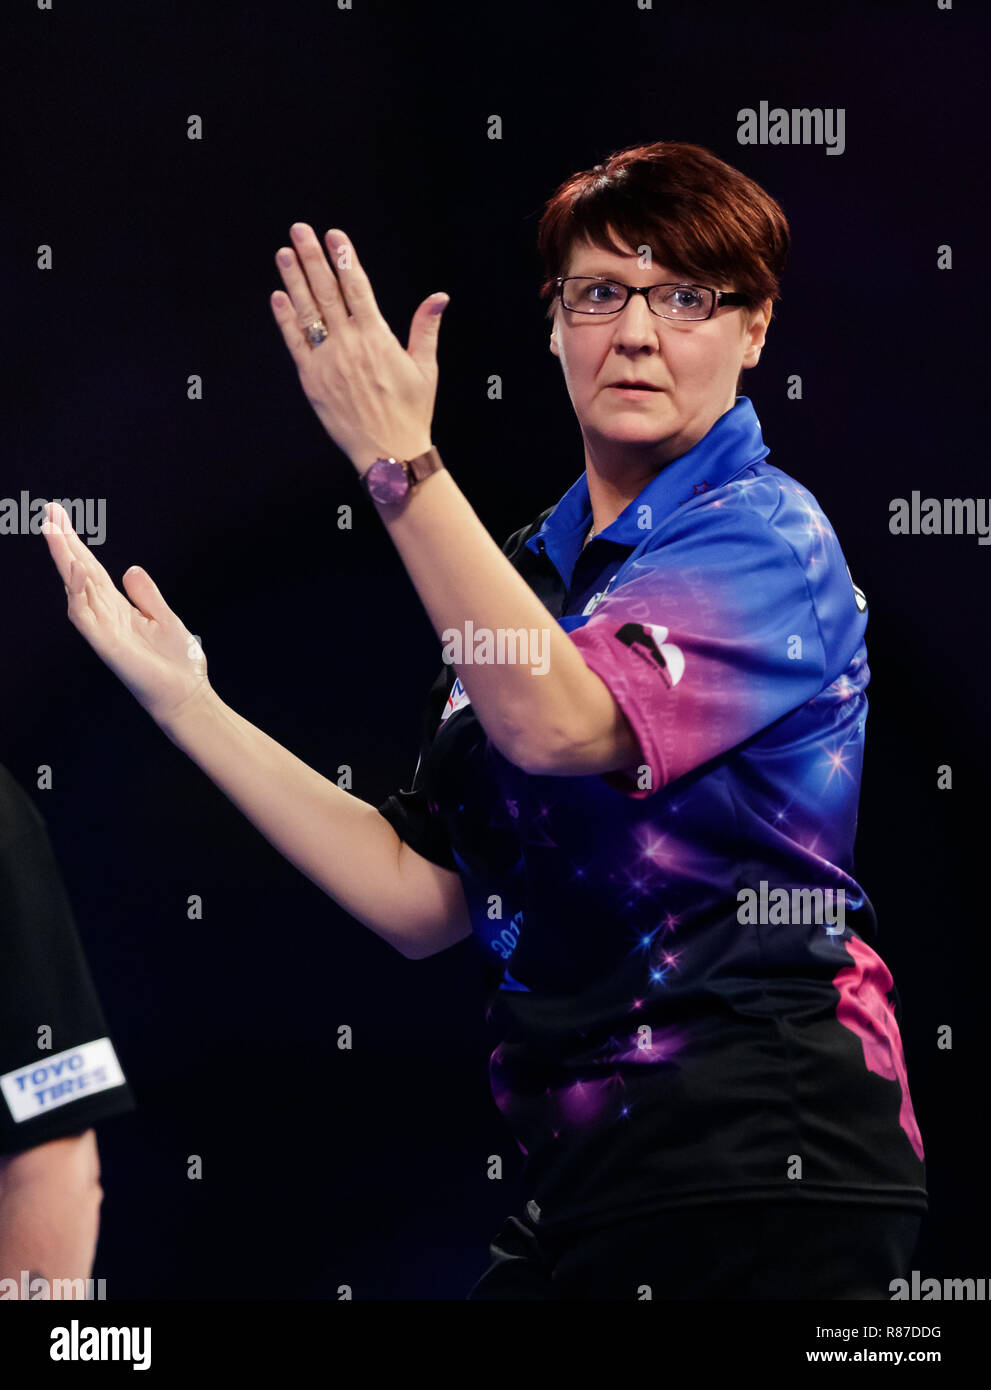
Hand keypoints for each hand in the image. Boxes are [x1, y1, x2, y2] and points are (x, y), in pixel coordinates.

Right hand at [41, 503, 209, 724]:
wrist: (186, 695)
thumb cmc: (177, 663)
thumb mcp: (164, 617)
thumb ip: (146, 594)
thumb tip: (130, 569)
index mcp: (118, 608)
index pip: (92, 571)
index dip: (77, 545)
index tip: (63, 517)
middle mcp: (105, 616)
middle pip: (78, 573)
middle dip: (64, 543)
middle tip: (51, 512)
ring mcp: (102, 630)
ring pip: (74, 589)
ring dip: (63, 559)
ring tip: (53, 530)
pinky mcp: (105, 645)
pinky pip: (84, 616)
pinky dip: (78, 592)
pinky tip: (75, 569)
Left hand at [270, 224, 447, 470]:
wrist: (389, 453)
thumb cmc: (411, 412)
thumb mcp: (425, 369)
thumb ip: (426, 328)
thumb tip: (439, 298)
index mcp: (377, 337)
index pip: (357, 287)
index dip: (344, 258)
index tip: (333, 235)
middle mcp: (349, 343)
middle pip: (327, 291)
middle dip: (312, 257)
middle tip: (300, 230)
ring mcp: (327, 361)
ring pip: (307, 311)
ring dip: (294, 280)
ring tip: (284, 253)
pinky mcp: (312, 380)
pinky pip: (295, 343)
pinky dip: (285, 319)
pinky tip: (278, 297)